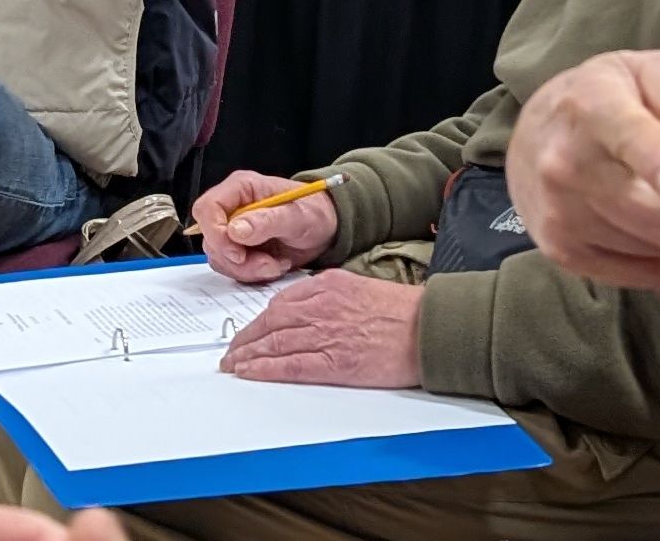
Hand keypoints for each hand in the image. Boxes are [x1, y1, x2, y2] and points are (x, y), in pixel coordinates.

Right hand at [192, 170, 337, 282]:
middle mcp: (232, 208)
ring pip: (220, 258)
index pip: (207, 208)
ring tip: (276, 263)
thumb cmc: (314, 213)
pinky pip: (232, 269)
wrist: (326, 230)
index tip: (237, 254)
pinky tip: (274, 265)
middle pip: (211, 239)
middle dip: (237, 259)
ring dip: (247, 269)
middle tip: (267, 263)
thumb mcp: (296, 216)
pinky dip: (252, 274)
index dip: (215, 233)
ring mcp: (234, 230)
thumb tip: (235, 230)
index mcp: (241, 189)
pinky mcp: (240, 250)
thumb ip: (266, 221)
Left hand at [221, 272, 421, 387]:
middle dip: (246, 339)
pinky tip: (252, 374)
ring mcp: (326, 334)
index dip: (259, 321)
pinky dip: (266, 369)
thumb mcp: (360, 289)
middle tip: (231, 354)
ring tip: (234, 366)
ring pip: (275, 343)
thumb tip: (306, 312)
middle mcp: (321, 306)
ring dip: (249, 356)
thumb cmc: (401, 311)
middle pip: (271, 322)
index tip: (247, 332)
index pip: (280, 303)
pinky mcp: (335, 361)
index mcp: (327, 286)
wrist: (428, 328)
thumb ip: (330, 297)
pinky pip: (291, 365)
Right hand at [507, 50, 659, 287]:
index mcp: (589, 105)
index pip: (628, 138)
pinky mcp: (561, 252)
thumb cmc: (610, 97)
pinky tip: (654, 217)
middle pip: (659, 217)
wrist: (541, 133)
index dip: (658, 164)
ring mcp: (558, 214)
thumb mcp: (653, 73)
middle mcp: (563, 163)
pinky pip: (644, 272)